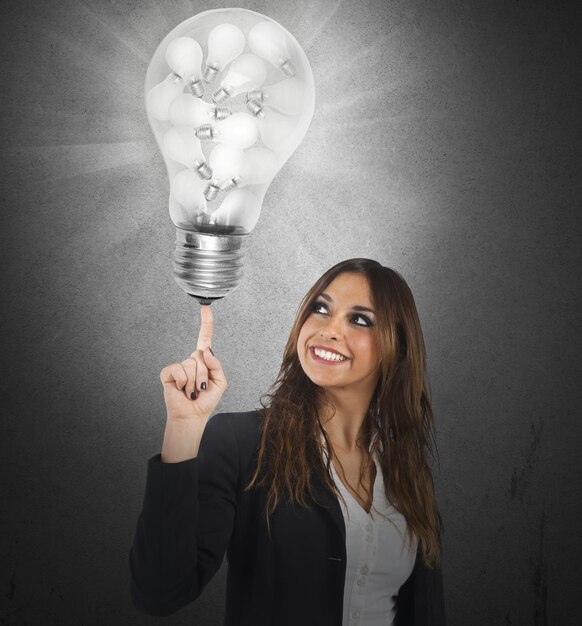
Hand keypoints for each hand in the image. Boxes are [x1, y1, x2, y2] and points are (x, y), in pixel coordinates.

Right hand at [159, 306, 227, 425]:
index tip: (205, 308)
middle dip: (204, 376)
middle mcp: (191, 361)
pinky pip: (178, 370)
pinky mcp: (168, 373)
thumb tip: (205, 350)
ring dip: (194, 383)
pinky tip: (181, 389)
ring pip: (191, 365)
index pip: (204, 338)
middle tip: (201, 389)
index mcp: (204, 361)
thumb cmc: (206, 401)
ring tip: (191, 392)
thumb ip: (216, 364)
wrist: (192, 416)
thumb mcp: (220, 382)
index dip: (206, 323)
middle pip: (201, 356)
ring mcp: (179, 366)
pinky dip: (182, 382)